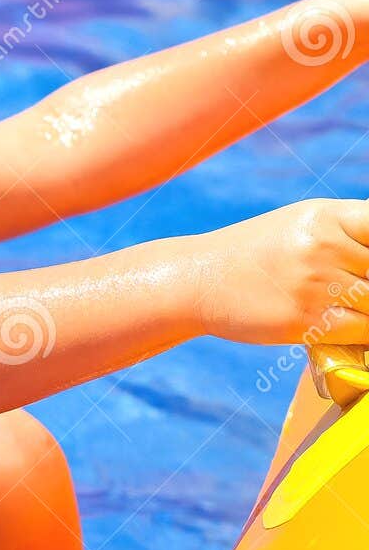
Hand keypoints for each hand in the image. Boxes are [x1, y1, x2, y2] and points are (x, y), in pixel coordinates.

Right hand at [193, 199, 368, 345]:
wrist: (197, 279)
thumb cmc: (255, 252)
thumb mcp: (300, 223)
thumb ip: (349, 231)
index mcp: (326, 216)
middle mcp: (323, 246)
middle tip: (357, 289)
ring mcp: (314, 284)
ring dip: (368, 310)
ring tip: (348, 306)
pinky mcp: (304, 321)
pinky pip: (363, 330)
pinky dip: (365, 332)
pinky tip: (348, 325)